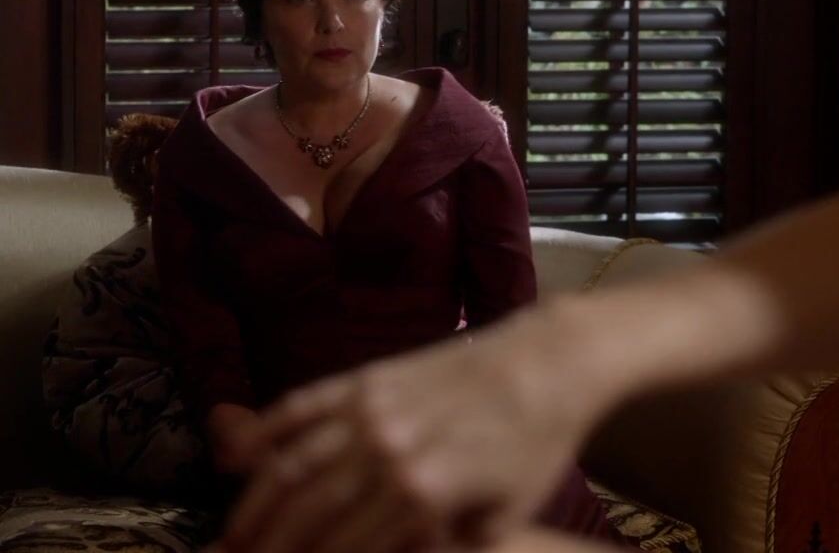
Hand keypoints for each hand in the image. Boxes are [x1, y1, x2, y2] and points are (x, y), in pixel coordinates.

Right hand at [217, 306, 612, 552]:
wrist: (548, 365)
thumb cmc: (534, 447)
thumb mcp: (505, 517)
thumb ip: (449, 550)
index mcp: (424, 495)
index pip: (346, 551)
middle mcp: (388, 451)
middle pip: (306, 514)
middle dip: (270, 549)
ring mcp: (372, 409)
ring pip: (290, 465)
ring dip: (252, 507)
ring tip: (229, 539)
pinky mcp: (369, 377)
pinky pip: (303, 406)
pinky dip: (264, 432)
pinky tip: (234, 458)